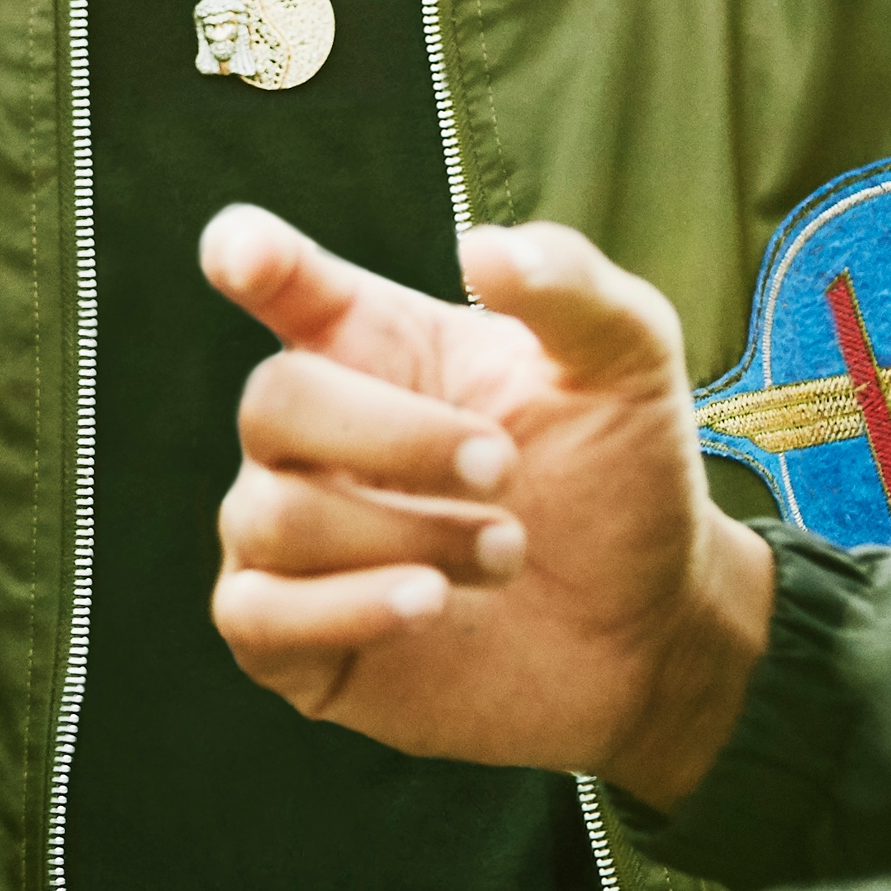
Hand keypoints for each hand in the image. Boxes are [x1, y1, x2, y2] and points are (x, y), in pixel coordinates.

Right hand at [202, 203, 773, 806]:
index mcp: (373, 342)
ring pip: (275, 516)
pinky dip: (346, 606)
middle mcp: (313, 434)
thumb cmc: (619, 477)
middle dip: (392, 435)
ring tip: (508, 551)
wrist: (648, 627)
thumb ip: (567, 283)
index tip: (242, 256)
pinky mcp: (288, 640)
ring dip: (409, 533)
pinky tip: (429, 602)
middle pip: (273, 401)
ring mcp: (289, 537)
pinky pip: (255, 617)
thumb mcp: (626, 360)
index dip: (250, 258)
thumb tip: (481, 249)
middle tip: (506, 466)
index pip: (281, 282)